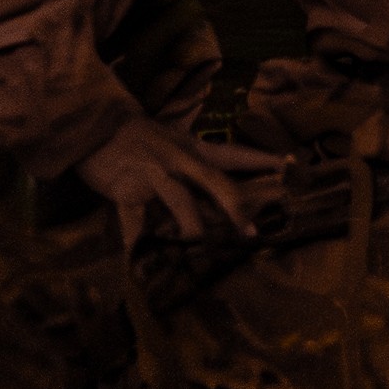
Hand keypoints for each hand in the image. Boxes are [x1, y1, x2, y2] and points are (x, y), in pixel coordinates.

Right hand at [76, 114, 278, 248]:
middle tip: (252, 231)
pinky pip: (135, 222)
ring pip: (181, 202)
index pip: (234, 154)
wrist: (97, 125)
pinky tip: (141, 262)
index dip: (261, 160)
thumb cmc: (138, 135)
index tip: (290, 163)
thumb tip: (217, 186)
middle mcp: (180, 161)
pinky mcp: (128, 192)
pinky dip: (138, 243)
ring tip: (202, 248)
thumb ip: (194, 160)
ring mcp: (155, 176)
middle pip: (215, 182)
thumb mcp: (172, 139)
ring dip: (194, 227)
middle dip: (236, 206)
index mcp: (193, 148)